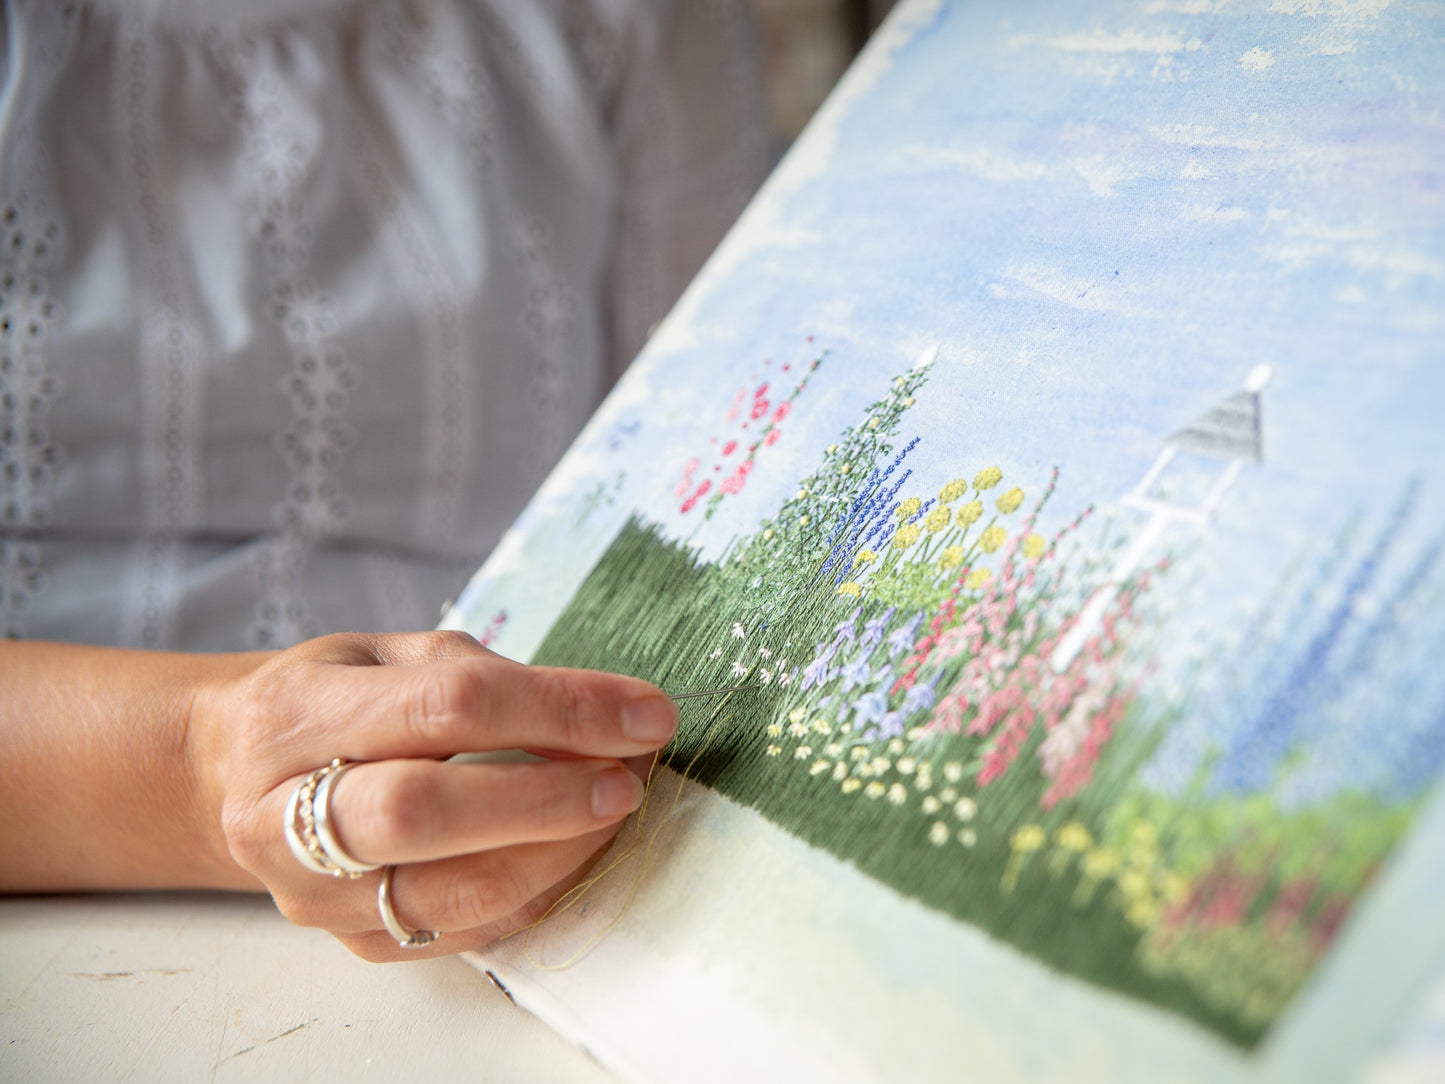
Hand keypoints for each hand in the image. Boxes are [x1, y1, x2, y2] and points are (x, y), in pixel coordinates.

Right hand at [191, 631, 677, 960]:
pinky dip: (534, 892)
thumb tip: (606, 715)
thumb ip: (484, 677)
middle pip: (427, 811)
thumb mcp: (389, 653)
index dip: (558, 707)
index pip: (446, 706)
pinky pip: (461, 930)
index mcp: (295, 712)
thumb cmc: (333, 698)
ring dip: (555, 853)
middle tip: (630, 778)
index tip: (645, 710)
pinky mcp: (349, 940)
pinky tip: (574, 852)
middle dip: (548, 795)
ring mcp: (310, 890)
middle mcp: (281, 811)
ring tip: (615, 812)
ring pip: (447, 891)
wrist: (233, 776)